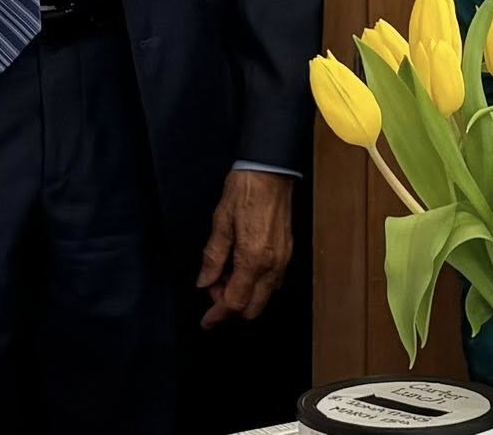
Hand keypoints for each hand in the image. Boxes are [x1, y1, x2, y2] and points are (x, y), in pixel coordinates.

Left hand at [195, 170, 293, 327]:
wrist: (271, 171)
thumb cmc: (245, 191)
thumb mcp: (220, 222)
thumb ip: (213, 257)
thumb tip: (205, 281)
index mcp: (252, 259)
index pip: (235, 301)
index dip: (218, 314)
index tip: (206, 321)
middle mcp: (272, 265)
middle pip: (253, 308)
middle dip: (231, 305)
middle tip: (214, 286)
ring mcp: (283, 260)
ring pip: (264, 297)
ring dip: (244, 295)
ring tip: (225, 273)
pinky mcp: (287, 252)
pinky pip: (272, 282)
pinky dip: (255, 284)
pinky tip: (241, 266)